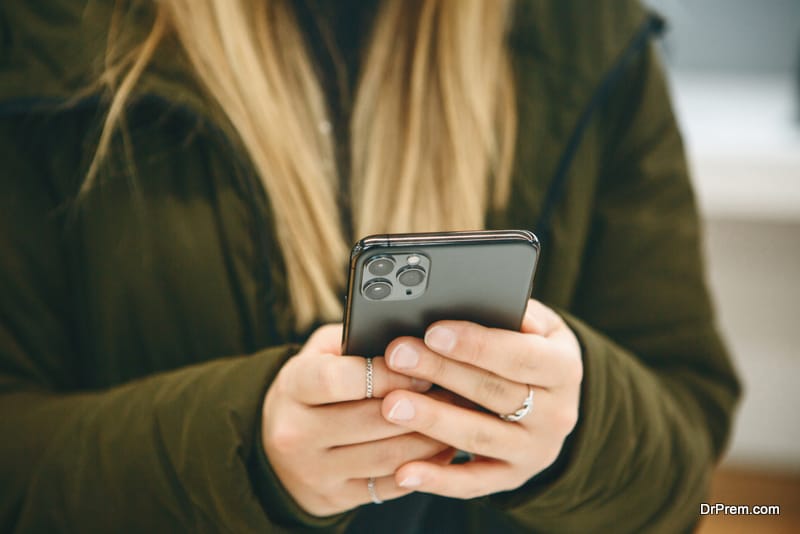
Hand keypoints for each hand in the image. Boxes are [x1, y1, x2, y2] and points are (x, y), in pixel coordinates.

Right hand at [261, 324, 453, 515]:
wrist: (281, 449)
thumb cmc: (315, 387)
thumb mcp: (322, 354)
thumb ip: (356, 341)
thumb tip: (410, 339)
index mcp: (292, 386)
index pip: (337, 379)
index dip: (385, 374)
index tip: (420, 369)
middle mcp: (295, 432)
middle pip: (370, 420)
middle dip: (420, 406)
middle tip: (455, 392)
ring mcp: (315, 470)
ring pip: (386, 456)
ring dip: (430, 438)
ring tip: (456, 418)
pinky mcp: (335, 497)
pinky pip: (390, 485)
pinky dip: (423, 468)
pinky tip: (443, 449)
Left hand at [381, 299, 582, 497]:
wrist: (553, 401)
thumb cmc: (529, 348)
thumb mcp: (536, 325)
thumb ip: (510, 312)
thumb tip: (469, 296)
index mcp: (565, 368)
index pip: (520, 355)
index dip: (476, 344)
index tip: (433, 331)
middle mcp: (558, 414)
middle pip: (494, 393)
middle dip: (441, 371)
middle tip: (397, 356)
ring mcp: (536, 451)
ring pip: (479, 436)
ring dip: (433, 421)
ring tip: (390, 405)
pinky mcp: (513, 478)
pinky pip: (473, 483)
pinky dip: (437, 480)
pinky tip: (403, 472)